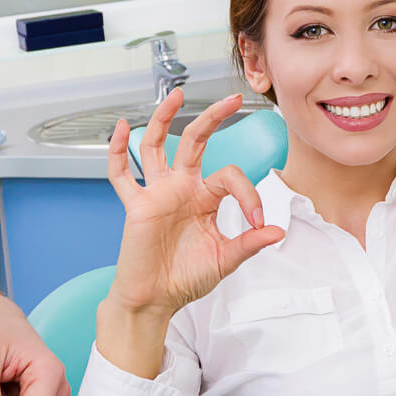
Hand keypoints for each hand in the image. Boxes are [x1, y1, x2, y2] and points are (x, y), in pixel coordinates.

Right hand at [103, 90, 283, 321]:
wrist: (155, 300)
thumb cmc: (185, 278)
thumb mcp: (225, 260)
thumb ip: (249, 244)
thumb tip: (276, 231)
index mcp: (205, 198)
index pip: (229, 175)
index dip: (249, 194)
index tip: (258, 222)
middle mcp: (181, 188)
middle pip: (195, 142)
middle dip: (213, 118)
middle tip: (232, 98)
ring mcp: (157, 194)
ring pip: (156, 146)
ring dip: (163, 119)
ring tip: (176, 95)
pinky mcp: (136, 206)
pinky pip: (122, 175)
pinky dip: (119, 151)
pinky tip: (120, 128)